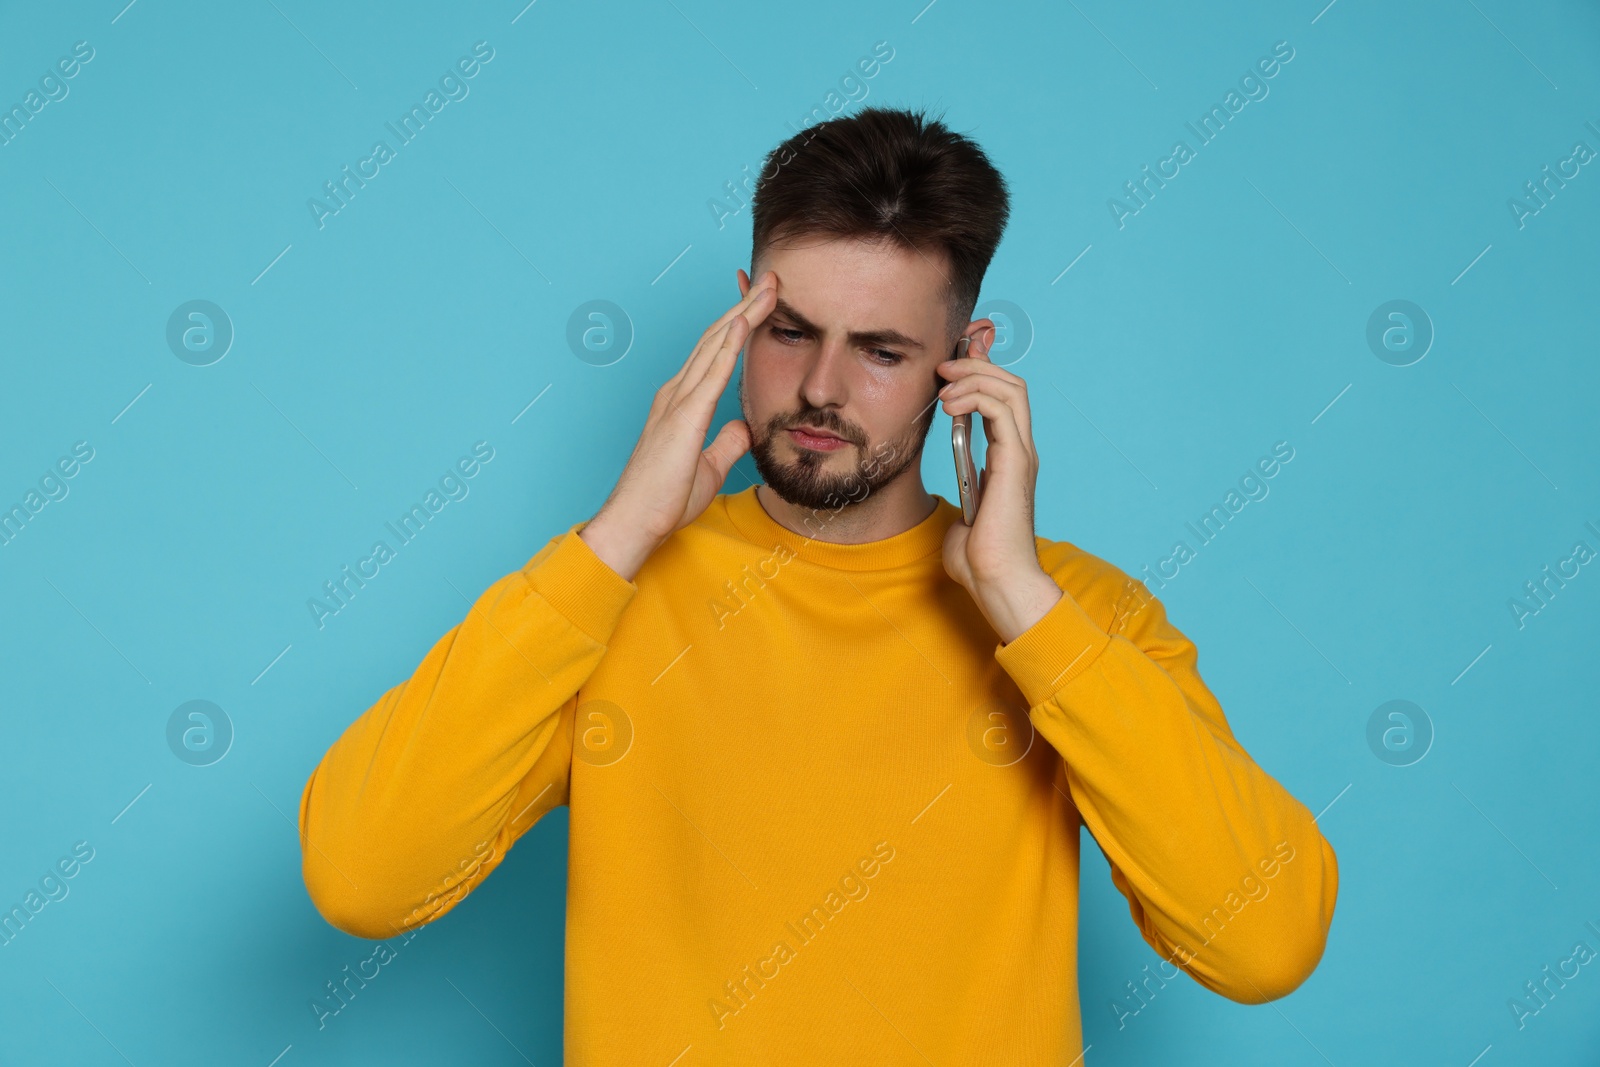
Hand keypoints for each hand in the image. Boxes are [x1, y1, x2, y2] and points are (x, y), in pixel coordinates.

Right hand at [580, 271, 777, 580]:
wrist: (634, 523)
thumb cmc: (663, 499)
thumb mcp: (708, 467)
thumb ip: (725, 443)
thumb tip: (744, 428)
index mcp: (682, 402)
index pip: (715, 352)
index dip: (739, 323)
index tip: (762, 301)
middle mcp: (676, 392)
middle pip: (717, 338)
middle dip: (746, 306)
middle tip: (773, 279)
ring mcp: (677, 401)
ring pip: (715, 345)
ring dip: (744, 313)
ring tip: (768, 287)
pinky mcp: (683, 418)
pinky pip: (710, 374)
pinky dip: (728, 345)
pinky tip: (744, 322)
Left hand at [936, 324, 1062, 642]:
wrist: (998, 583)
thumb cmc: (980, 562)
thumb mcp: (962, 522)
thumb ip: (961, 508)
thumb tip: (955, 513)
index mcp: (1008, 461)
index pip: (1004, 401)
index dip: (981, 374)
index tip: (951, 365)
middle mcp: (1020, 452)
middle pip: (1012, 385)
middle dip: (977, 364)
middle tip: (944, 366)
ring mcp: (1021, 454)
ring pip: (1011, 389)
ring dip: (974, 375)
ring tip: (944, 382)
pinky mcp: (1015, 461)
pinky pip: (1001, 409)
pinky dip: (974, 396)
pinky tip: (949, 404)